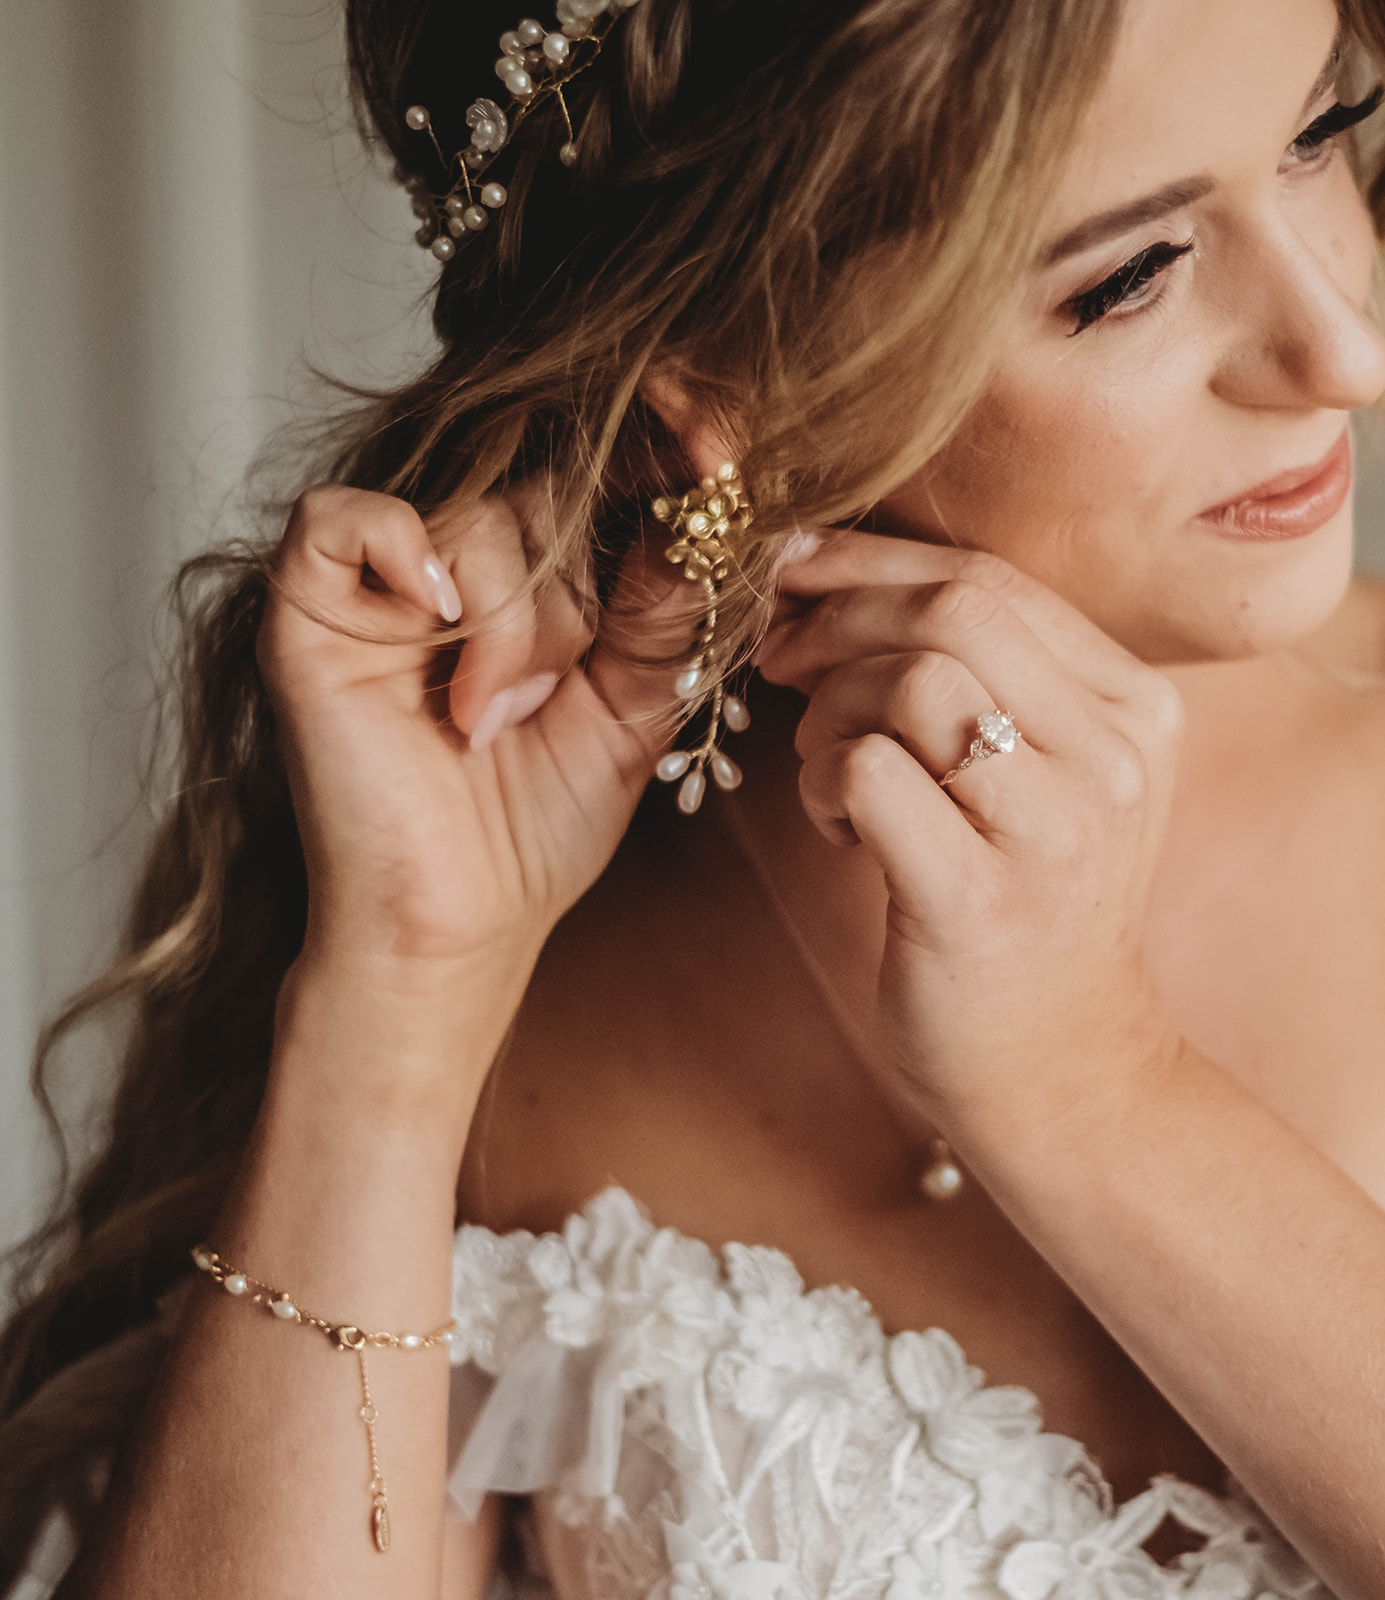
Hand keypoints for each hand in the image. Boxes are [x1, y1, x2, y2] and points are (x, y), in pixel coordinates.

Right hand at [257, 485, 689, 999]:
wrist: (457, 923)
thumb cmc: (536, 829)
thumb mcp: (634, 711)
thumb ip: (667, 608)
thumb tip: (715, 505)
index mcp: (541, 584)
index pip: (595, 471)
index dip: (657, 449)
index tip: (721, 455)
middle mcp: (462, 568)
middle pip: (543, 491)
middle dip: (575, 597)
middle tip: (561, 690)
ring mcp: (384, 585)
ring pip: (471, 515)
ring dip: (508, 624)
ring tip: (492, 716)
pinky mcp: (309, 610)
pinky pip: (344, 517)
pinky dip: (400, 552)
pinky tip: (432, 621)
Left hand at [758, 532, 1185, 1132]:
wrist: (1062, 1071)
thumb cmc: (1025, 909)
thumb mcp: (1040, 778)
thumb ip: (980, 678)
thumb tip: (832, 580)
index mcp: (1132, 706)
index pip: (992, 579)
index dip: (873, 563)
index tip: (795, 576)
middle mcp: (1113, 755)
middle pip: (952, 611)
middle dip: (837, 620)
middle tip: (781, 662)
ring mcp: (1055, 827)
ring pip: (909, 682)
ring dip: (829, 713)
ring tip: (828, 774)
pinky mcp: (981, 897)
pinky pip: (868, 774)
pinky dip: (823, 785)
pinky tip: (839, 833)